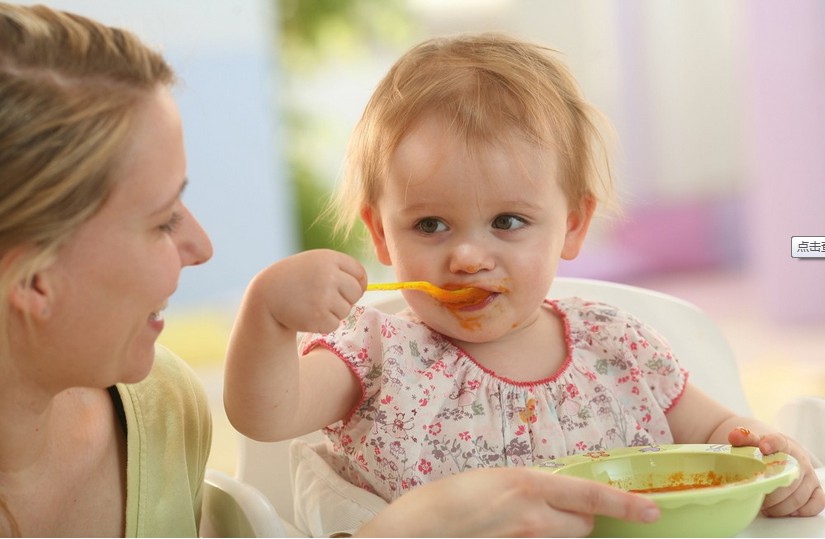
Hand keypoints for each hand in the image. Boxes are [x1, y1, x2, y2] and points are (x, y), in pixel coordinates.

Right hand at [254, 249, 366, 333]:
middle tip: (326, 298)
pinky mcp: (318, 317)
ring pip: (346, 310)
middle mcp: (329, 276)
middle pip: (356, 292)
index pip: (360, 273)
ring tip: (313, 303)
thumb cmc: (295, 278)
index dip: (357, 283)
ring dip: (333, 311)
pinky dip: (324, 323)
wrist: (267, 294)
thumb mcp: (316, 263)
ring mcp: (324, 297)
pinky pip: (334, 324)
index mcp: (330, 259)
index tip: (346, 288)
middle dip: (346, 298)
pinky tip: (308, 314)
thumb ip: (340, 270)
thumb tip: (364, 286)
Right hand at [355, 467, 659, 537]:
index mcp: (527, 485)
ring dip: (560, 532)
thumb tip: (556, 494)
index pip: (591, 495)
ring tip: (527, 523)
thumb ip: (529, 487)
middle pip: (584, 526)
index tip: (652, 511)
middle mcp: (532, 517)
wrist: (413, 531)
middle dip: (580, 519)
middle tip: (556, 509)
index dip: (627, 505)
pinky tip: (513, 534)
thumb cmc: (445, 500)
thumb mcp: (493, 480)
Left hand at [728, 427, 824, 516]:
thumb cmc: (763, 450)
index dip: (772, 444)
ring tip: (765, 507)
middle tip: (757, 497)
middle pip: (789, 480)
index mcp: (783, 444)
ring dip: (780, 507)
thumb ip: (743, 438)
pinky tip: (784, 511)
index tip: (763, 448)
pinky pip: (816, 504)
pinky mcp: (816, 490)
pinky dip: (800, 511)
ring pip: (799, 497)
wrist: (779, 453)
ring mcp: (810, 476)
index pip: (779, 442)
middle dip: (771, 494)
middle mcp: (800, 460)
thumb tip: (734, 436)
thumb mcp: (752, 442)